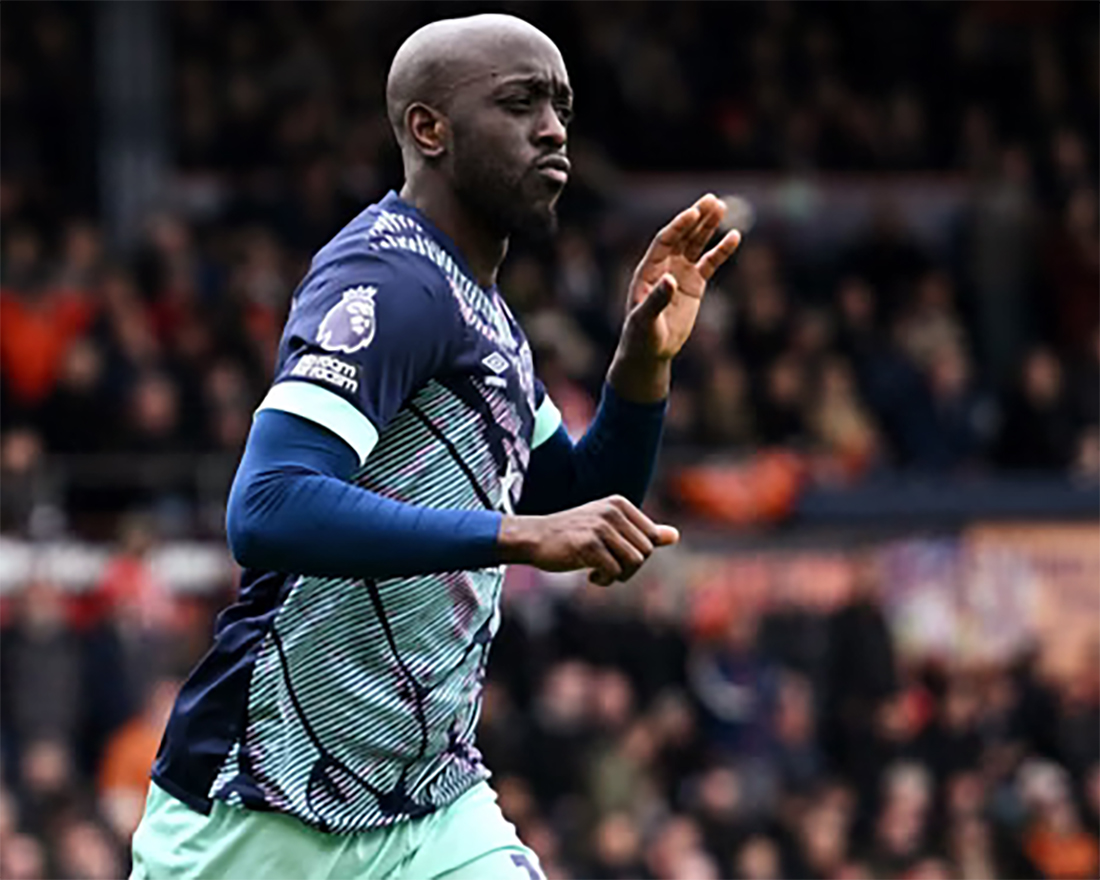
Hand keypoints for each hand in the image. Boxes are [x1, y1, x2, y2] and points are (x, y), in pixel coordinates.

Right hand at [497, 495, 678, 585]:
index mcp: (619, 504)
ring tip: (600, 572)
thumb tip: (675, 536)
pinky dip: (606, 580)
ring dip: (618, 575)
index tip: (618, 557)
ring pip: (634, 562)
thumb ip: (641, 532)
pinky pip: (614, 571)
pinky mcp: (588, 544)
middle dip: (629, 568)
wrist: (534, 537)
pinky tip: (590, 576)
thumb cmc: (572, 535)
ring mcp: (600, 527)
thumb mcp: (608, 529)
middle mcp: (612, 511)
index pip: (651, 538)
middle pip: (645, 552)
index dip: (639, 556)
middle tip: (608, 569)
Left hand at [622, 194, 741, 361]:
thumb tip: (671, 280)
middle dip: (696, 218)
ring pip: (696, 244)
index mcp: (648, 270)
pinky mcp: (694, 284)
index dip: (678, 226)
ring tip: (722, 207)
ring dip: (708, 227)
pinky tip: (734, 236)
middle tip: (712, 200)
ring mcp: (680, 273)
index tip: (692, 213)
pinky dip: (721, 250)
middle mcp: (664, 266)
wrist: (651, 351)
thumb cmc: (641, 336)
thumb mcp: (645, 320)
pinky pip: (710, 263)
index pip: (664, 241)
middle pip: (682, 236)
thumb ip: (656, 299)